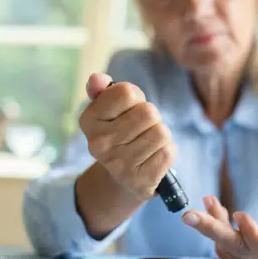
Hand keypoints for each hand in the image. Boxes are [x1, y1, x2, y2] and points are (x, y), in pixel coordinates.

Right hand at [79, 73, 176, 200]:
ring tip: (147, 143)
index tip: (131, 108)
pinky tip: (152, 157)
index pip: (126, 93)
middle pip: (149, 112)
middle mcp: (100, 144)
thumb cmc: (120, 133)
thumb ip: (103, 91)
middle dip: (152, 117)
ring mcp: (119, 165)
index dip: (136, 97)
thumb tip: (97, 78)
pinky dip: (166, 152)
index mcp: (89, 120)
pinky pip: (168, 152)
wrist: (122, 177)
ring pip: (161, 133)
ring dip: (160, 135)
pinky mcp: (140, 180)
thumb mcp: (108, 110)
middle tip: (142, 128)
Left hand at [182, 182, 257, 258]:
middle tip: (188, 216)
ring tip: (209, 200)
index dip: (249, 231)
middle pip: (234, 246)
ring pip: (224, 242)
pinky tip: (212, 205)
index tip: (238, 213)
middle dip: (211, 229)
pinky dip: (215, 223)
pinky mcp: (234, 256)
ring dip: (213, 221)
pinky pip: (220, 242)